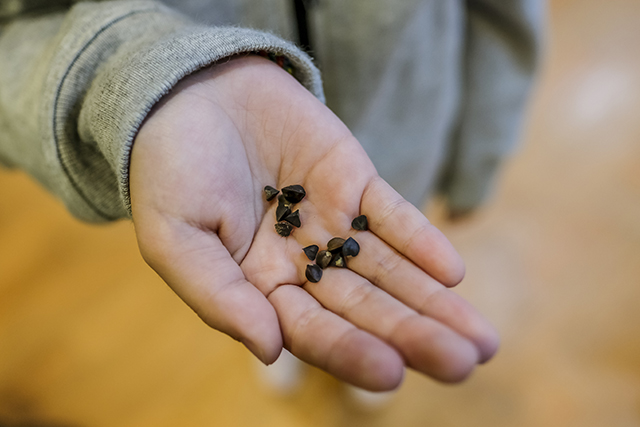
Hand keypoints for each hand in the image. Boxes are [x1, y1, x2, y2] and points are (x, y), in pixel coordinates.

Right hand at [129, 55, 498, 390]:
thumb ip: (219, 296)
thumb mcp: (174, 237)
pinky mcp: (353, 180)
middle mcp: (303, 263)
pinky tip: (451, 270)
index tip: (392, 372)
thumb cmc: (170, 167)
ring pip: (389, 268)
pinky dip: (420, 239)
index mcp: (259, 287)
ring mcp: (333, 222)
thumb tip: (271, 349)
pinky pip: (392, 213)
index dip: (350, 351)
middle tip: (464, 361)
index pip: (311, 330)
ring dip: (433, 300)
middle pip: (364, 308)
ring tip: (480, 338)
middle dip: (413, 335)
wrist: (190, 92)